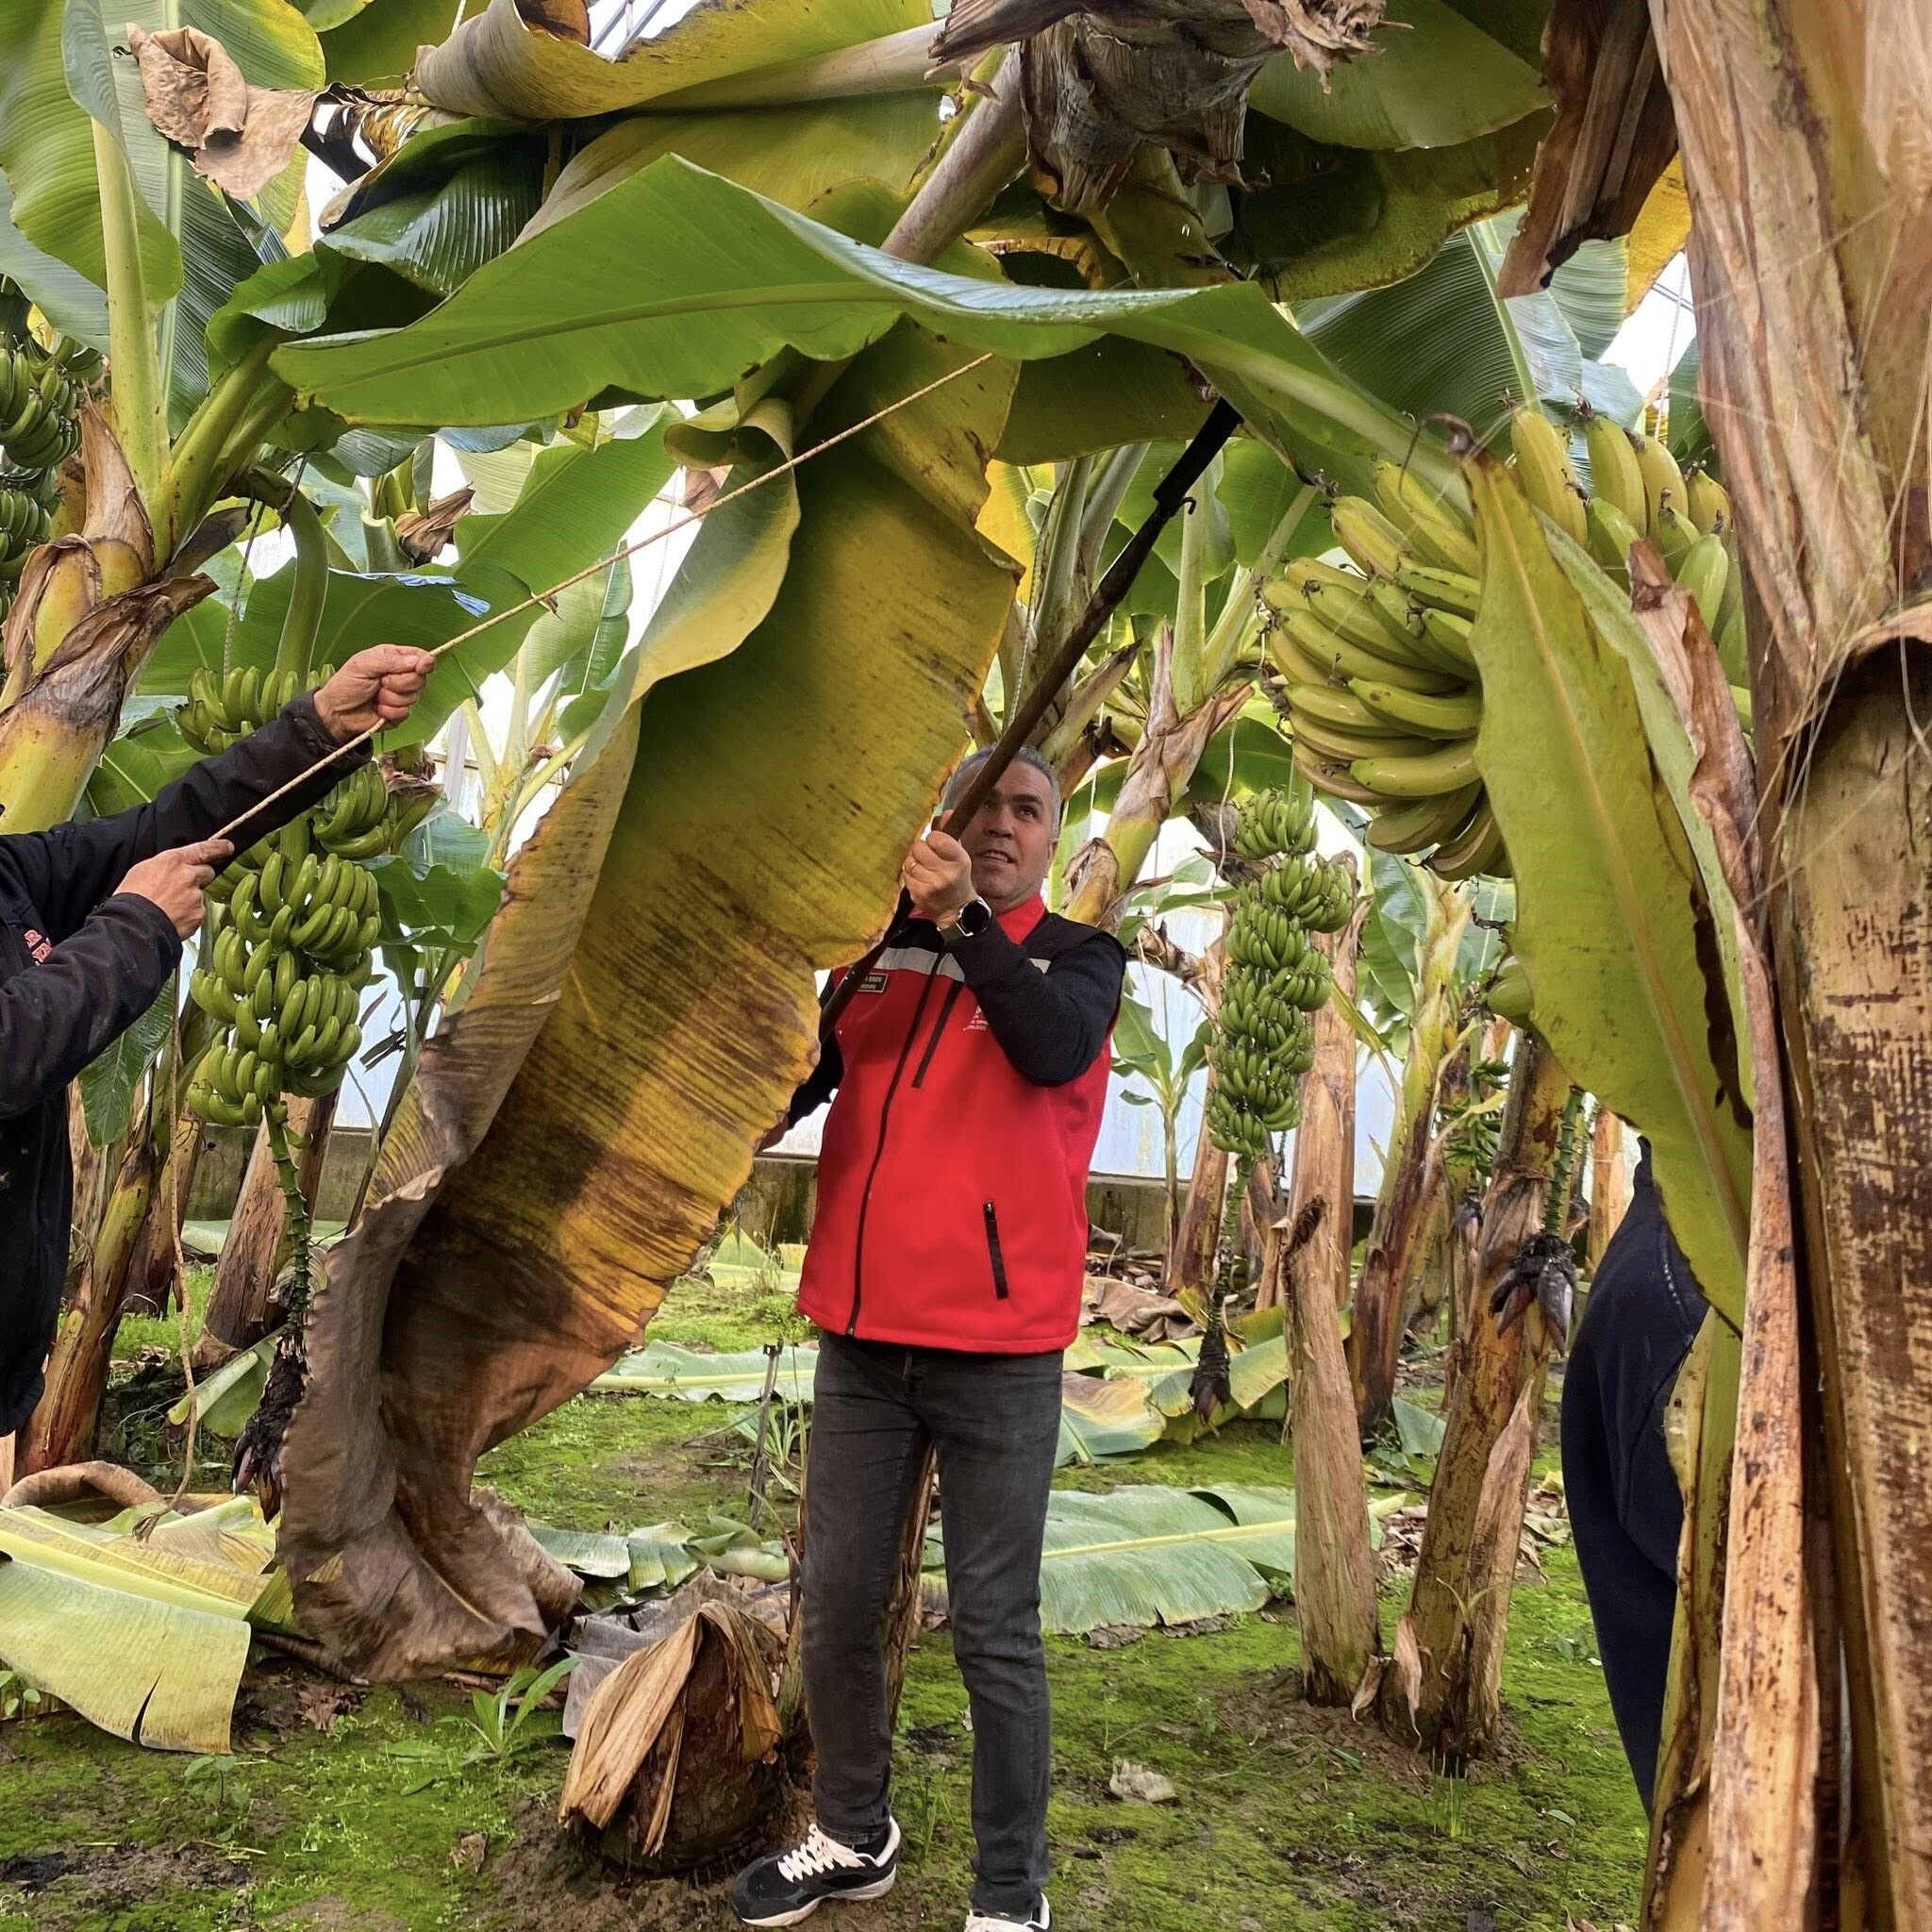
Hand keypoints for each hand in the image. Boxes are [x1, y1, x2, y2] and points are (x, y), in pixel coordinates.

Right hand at [117, 839, 232, 940]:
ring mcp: (196, 896)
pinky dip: (188, 916)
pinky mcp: (198, 914)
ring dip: (189, 901)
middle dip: (199, 879)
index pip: (202, 849)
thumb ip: (165, 867)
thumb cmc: (131, 898)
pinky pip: (197, 913)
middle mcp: (189, 876)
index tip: (228, 846)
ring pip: (200, 895)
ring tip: (168, 908)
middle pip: (206, 872)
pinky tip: (172, 919)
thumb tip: (174, 870)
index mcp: (173, 861)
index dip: (218, 847)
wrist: (133, 925)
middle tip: (180, 889)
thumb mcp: (142, 871)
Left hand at [313, 645, 435, 742]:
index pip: (419, 657)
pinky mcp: (399, 712)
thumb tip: (417, 661)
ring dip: (391, 698)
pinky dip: (390, 711)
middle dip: (400, 683)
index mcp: (393, 658)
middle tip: (381, 682)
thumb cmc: (345, 685)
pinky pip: (405, 712)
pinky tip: (378, 708)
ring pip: (413, 697)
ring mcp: (400, 695)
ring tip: (375, 696)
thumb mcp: (363, 665)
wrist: (336, 713)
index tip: (421, 667)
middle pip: (420, 679)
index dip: (425, 662)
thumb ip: (391, 661)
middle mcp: (399, 675)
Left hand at [902, 829, 975, 923]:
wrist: (956, 908)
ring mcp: (931, 885)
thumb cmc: (957, 877)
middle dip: (920, 849)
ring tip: (923, 867)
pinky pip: (905, 874)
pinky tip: (919, 877)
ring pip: (909, 861)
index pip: (938, 838)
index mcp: (959, 860)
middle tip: (926, 855)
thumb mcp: (959, 855)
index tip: (934, 843)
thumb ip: (950, 834)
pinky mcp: (919, 894)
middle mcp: (946, 873)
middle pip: (919, 848)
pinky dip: (909, 874)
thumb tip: (946, 812)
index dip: (932, 838)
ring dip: (913, 862)